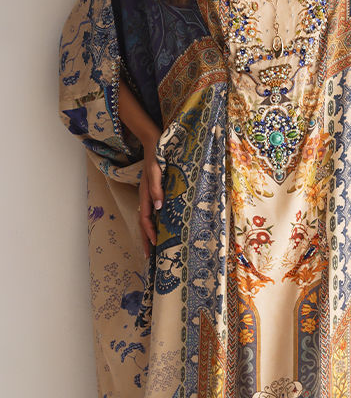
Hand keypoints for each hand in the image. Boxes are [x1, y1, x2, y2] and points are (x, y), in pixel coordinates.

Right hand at [139, 135, 162, 254]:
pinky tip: (158, 227)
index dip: (149, 232)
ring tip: (152, 247)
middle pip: (144, 222)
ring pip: (146, 218)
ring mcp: (149, 194)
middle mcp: (146, 196)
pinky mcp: (153, 191)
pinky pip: (151, 211)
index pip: (146, 218)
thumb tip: (158, 207)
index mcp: (145, 194)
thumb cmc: (156, 156)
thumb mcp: (157, 171)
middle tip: (148, 256)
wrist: (154, 141)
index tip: (155, 244)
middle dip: (145, 239)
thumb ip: (156, 188)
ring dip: (148, 233)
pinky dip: (153, 222)